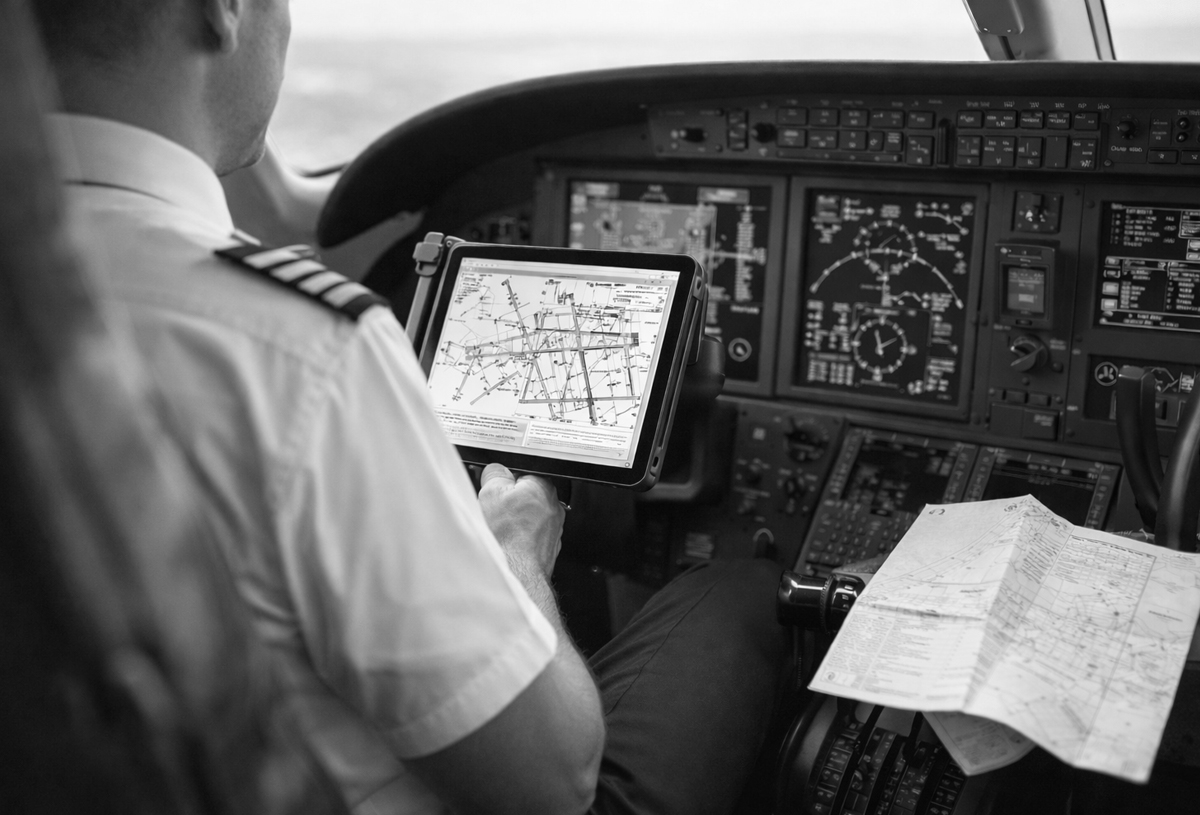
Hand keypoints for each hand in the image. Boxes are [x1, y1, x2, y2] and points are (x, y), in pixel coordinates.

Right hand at [478, 463, 565, 577]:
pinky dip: (520, 539)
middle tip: (496, 512)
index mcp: (543, 486)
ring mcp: (554, 529)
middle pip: (526, 496)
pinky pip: (530, 536)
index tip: (495, 492)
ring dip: (515, 522)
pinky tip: (509, 544)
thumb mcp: (491, 493)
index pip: (522, 474)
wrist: (516, 573)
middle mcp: (554, 506)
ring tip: (502, 530)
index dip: (504, 483)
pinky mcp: (548, 547)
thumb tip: (495, 470)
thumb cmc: (507, 537)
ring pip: (528, 518)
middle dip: (510, 503)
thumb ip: (495, 474)